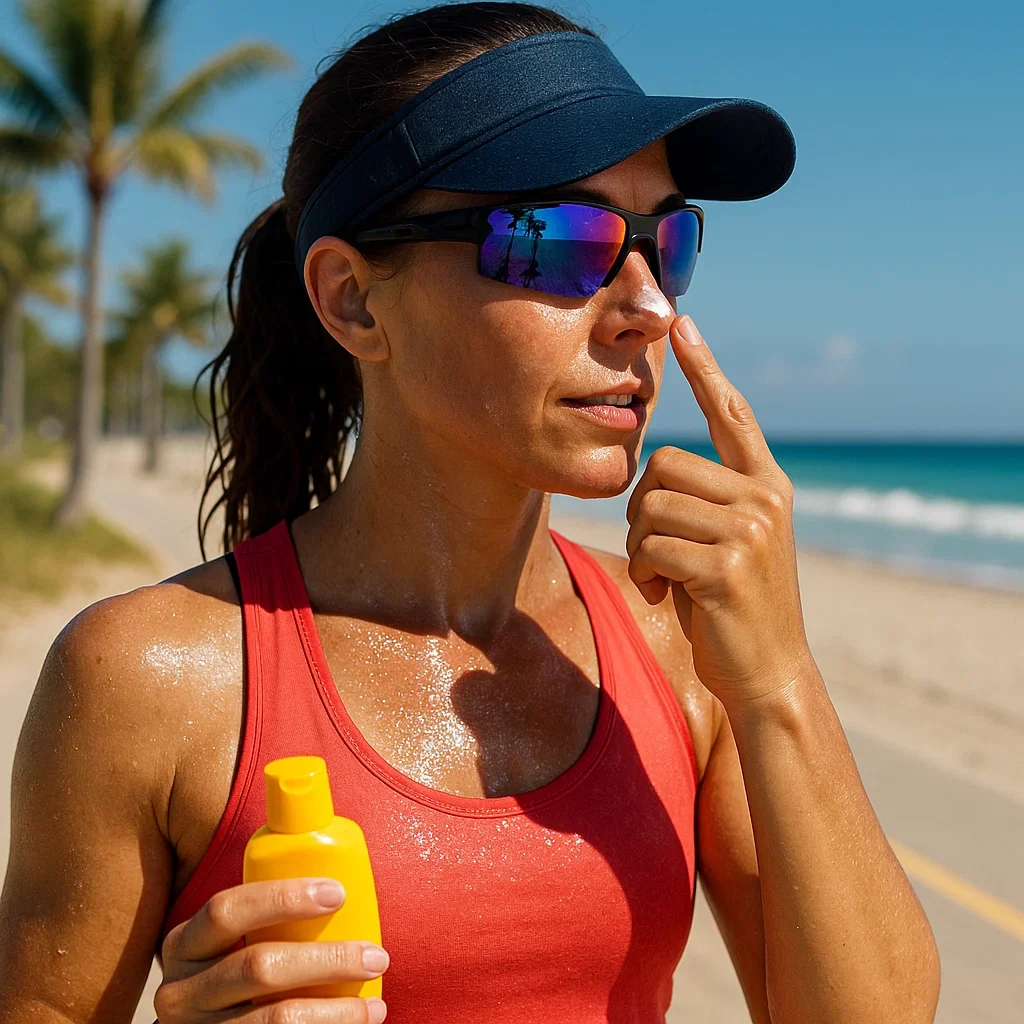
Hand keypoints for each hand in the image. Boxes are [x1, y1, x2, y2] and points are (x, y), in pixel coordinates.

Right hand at [155, 877, 388, 1021]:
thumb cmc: (234, 980)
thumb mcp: (227, 947)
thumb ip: (265, 921)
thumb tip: (345, 882)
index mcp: (185, 945)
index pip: (226, 910)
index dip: (283, 898)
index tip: (338, 893)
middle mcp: (181, 993)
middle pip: (258, 968)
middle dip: (327, 959)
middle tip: (376, 956)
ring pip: (275, 1019)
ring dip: (336, 1011)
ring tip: (375, 1005)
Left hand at [625, 314, 814, 708]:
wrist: (767, 672)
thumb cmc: (733, 606)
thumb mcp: (729, 542)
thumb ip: (708, 500)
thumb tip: (657, 469)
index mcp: (767, 485)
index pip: (732, 413)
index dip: (705, 369)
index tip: (683, 327)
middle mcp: (765, 497)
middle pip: (664, 462)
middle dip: (640, 507)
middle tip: (653, 549)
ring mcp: (749, 530)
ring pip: (651, 504)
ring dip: (638, 544)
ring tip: (661, 574)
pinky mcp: (726, 565)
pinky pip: (651, 546)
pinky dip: (643, 572)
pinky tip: (664, 595)